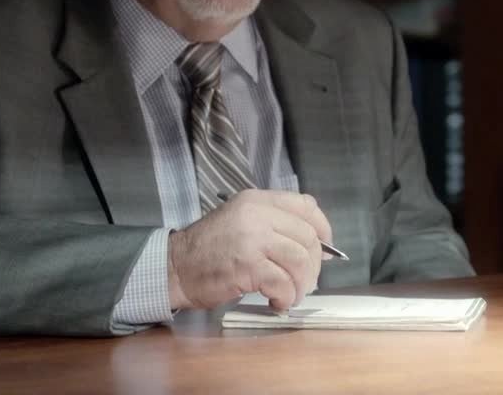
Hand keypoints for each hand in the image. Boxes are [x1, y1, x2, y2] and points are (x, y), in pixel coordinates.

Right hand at [167, 189, 333, 311]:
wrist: (176, 267)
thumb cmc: (209, 249)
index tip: (326, 248)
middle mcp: (257, 214)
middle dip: (314, 265)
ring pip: (300, 260)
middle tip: (305, 282)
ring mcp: (253, 238)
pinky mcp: (248, 265)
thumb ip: (273, 223)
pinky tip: (277, 302)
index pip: (306, 206)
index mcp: (257, 200)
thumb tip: (316, 245)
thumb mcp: (241, 220)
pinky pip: (283, 283)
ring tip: (291, 295)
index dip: (323, 229)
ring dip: (301, 285)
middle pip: (308, 237)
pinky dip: (286, 297)